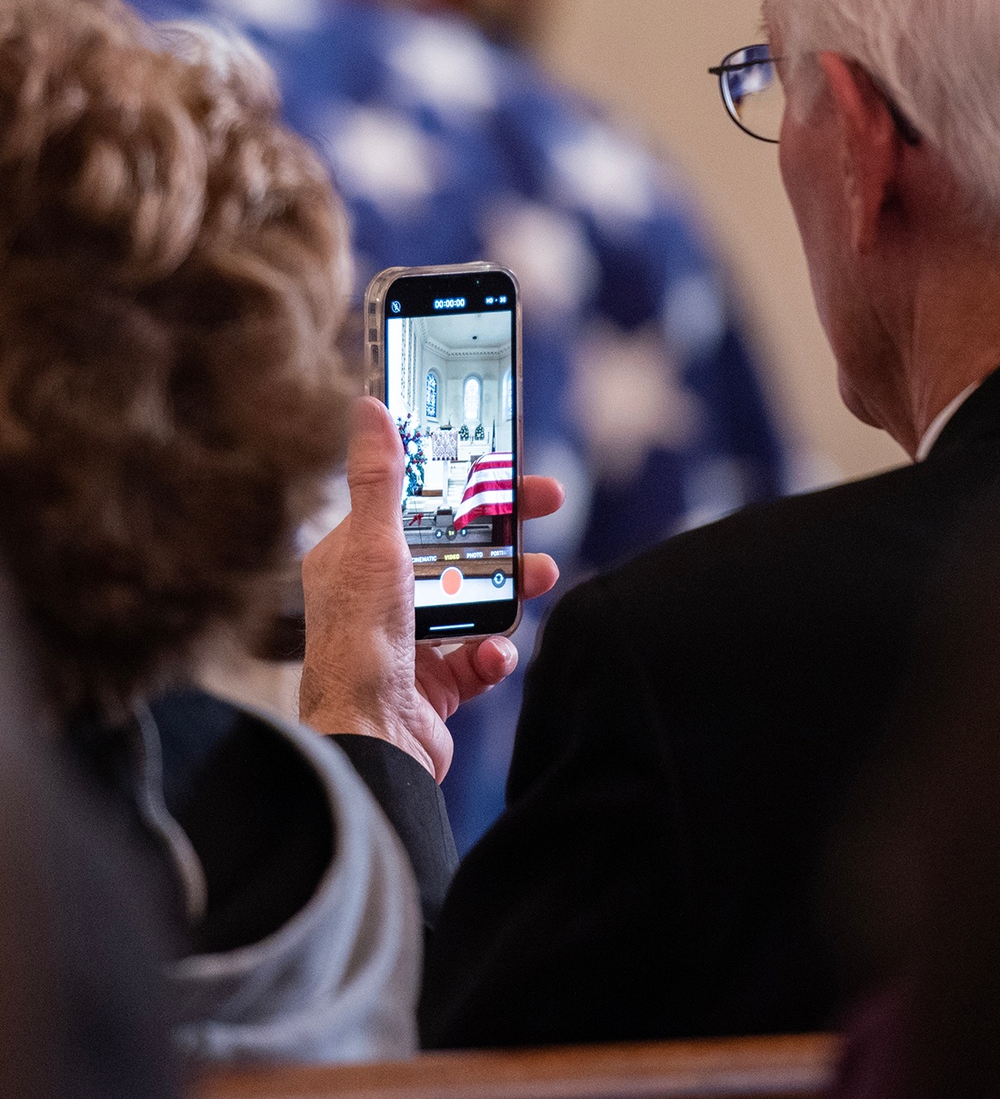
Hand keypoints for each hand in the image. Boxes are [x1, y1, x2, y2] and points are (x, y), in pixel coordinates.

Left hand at [300, 395, 562, 781]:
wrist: (371, 744)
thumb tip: (368, 407)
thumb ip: (379, 479)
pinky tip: (493, 658)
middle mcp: (381, 599)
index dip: (460, 482)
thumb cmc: (360, 644)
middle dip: (503, 532)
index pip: (417, 505)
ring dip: (511, 590)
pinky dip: (495, 655)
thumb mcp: (373, 547)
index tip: (500, 464)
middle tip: (549, 508)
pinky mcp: (436, 686)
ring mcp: (411, 644)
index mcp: (356, 560)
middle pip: (455, 549)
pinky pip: (480, 658)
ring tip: (543, 576)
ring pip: (476, 601)